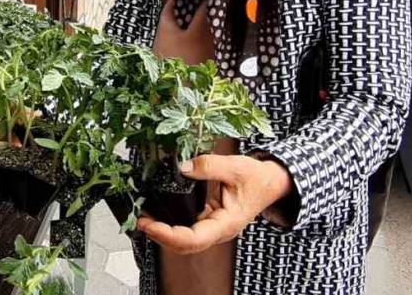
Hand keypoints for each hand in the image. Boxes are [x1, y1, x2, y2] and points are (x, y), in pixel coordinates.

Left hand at [137, 154, 291, 254]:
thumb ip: (208, 166)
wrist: (271, 182)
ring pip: (185, 240)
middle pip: (185, 245)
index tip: (150, 225)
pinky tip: (159, 215)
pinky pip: (188, 229)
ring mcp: (213, 227)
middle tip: (140, 221)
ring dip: (164, 233)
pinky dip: (171, 226)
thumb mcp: (234, 166)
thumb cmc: (257, 178)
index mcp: (226, 223)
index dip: (169, 235)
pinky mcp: (209, 220)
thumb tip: (182, 168)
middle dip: (160, 236)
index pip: (194, 239)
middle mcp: (218, 230)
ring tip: (145, 219)